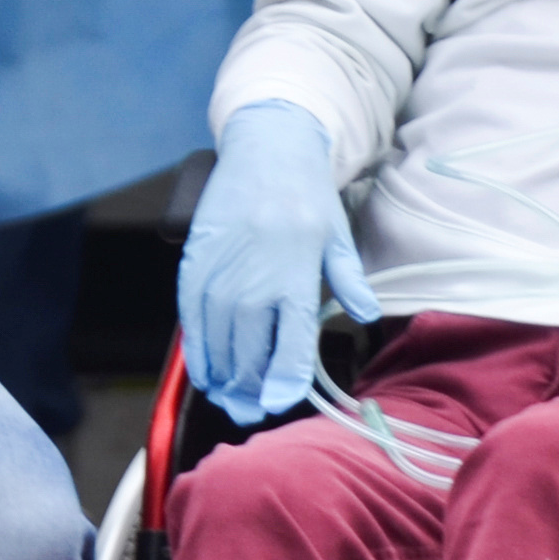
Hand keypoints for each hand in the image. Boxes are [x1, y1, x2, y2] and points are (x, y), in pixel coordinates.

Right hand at [178, 101, 374, 419]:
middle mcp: (253, 285)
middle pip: (248, 358)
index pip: (288, 351)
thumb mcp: (336, 237)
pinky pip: (192, 323)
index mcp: (294, 281)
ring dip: (222, 379)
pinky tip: (207, 369)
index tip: (279, 402)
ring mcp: (219, 278)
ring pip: (217, 347)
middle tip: (252, 411)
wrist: (264, 148)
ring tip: (230, 397)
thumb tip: (366, 316)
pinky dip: (198, 351)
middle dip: (249, 392)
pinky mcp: (194, 269)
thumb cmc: (305, 194)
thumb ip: (348, 281)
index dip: (282, 385)